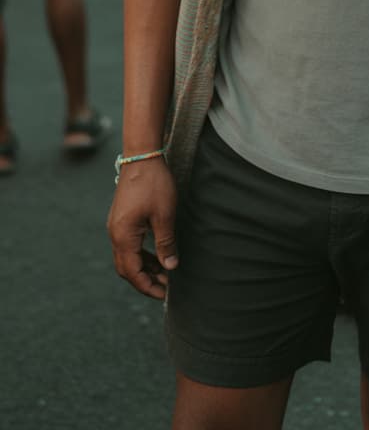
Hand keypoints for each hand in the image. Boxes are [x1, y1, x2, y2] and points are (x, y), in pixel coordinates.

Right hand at [107, 157, 178, 299]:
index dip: (148, 287)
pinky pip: (129, 245)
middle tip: (167, 287)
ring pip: (127, 257)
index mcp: (123, 236)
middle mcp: (114, 233)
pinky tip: (158, 255)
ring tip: (165, 273)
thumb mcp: (164, 215)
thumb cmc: (154, 183)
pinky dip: (142, 254)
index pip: (132, 272)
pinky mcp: (121, 219)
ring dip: (144, 267)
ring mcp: (116, 226)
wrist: (141, 155)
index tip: (165, 295)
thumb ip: (166, 243)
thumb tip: (171, 267)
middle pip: (126, 268)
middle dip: (145, 280)